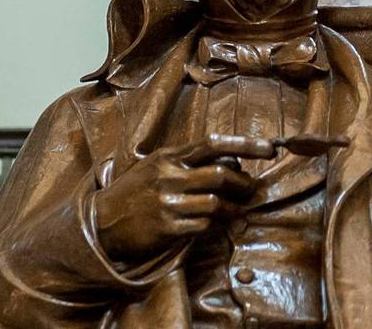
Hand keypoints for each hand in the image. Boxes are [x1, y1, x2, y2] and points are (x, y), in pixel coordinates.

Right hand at [92, 134, 275, 261]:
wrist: (101, 223)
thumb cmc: (134, 192)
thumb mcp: (156, 166)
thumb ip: (188, 162)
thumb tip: (230, 162)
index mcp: (168, 156)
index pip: (213, 144)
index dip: (244, 144)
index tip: (269, 148)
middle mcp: (169, 176)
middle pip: (221, 174)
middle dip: (244, 183)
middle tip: (252, 189)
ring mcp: (168, 202)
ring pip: (216, 202)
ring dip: (234, 208)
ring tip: (238, 210)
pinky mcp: (167, 227)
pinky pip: (203, 225)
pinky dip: (215, 225)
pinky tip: (215, 224)